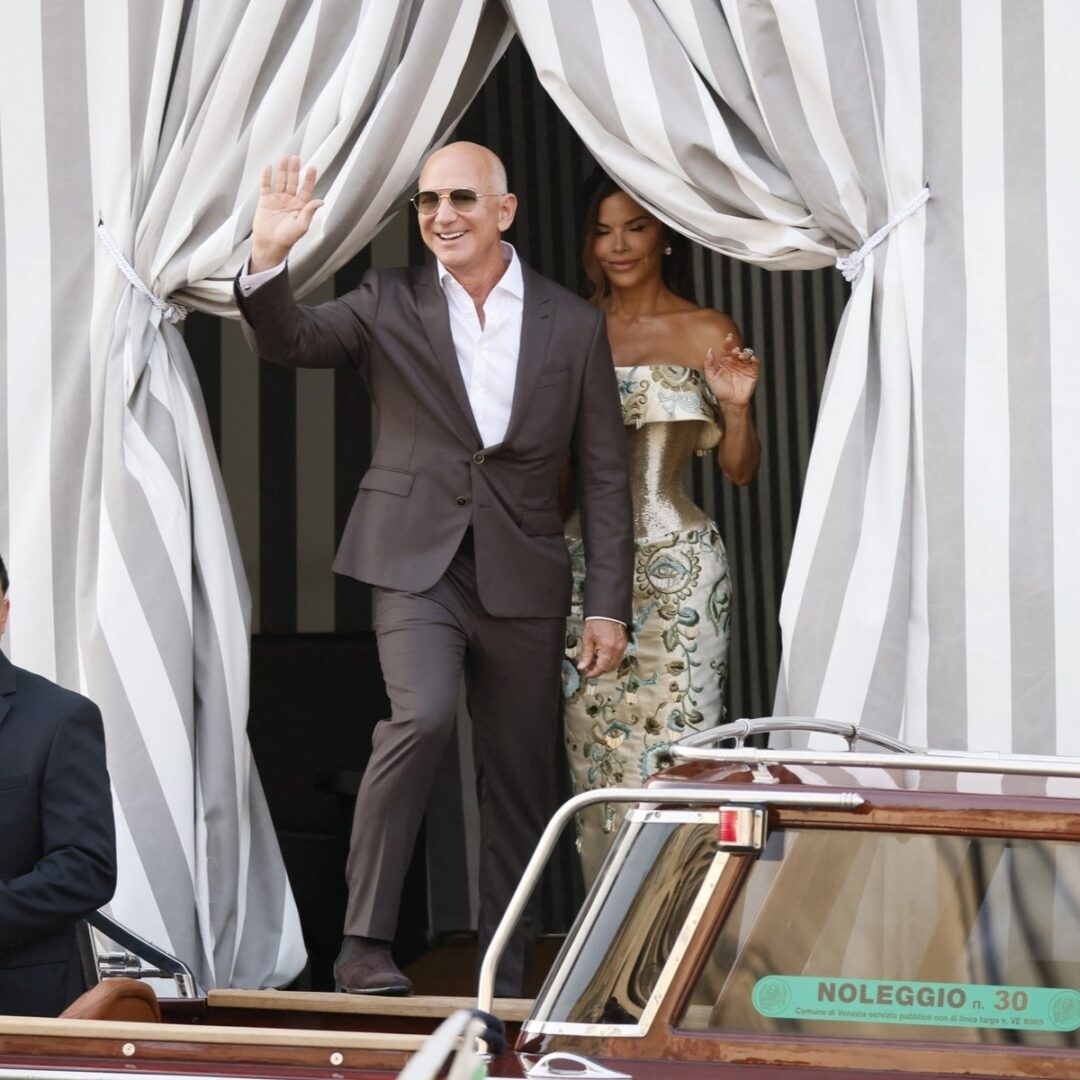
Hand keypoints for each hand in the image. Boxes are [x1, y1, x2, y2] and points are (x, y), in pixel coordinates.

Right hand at [250, 155, 324, 271]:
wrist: (270, 245)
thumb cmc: (288, 239)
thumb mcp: (301, 226)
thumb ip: (309, 212)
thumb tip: (321, 200)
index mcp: (300, 206)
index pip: (306, 189)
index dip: (309, 178)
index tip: (312, 167)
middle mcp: (289, 201)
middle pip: (293, 181)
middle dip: (295, 170)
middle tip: (296, 157)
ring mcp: (277, 199)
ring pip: (280, 181)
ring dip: (282, 169)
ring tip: (284, 157)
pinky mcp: (265, 201)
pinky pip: (266, 186)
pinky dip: (266, 176)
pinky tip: (268, 166)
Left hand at [577, 620, 627, 677]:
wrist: (607, 611)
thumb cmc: (597, 622)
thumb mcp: (587, 639)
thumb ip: (586, 655)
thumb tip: (582, 667)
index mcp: (607, 649)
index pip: (601, 668)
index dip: (593, 673)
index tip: (586, 673)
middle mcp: (617, 650)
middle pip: (608, 668)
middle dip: (598, 670)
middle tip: (588, 667)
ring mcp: (622, 647)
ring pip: (614, 664)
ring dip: (604, 666)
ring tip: (594, 661)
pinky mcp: (624, 644)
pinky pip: (618, 657)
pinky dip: (610, 660)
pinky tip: (602, 656)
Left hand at [704, 332, 758, 407]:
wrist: (731, 402)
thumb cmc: (720, 390)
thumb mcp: (711, 377)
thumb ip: (709, 364)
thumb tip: (709, 351)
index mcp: (725, 362)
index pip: (727, 349)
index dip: (728, 342)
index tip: (729, 337)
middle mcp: (735, 363)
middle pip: (738, 351)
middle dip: (737, 350)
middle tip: (735, 352)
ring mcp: (744, 367)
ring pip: (747, 355)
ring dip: (746, 353)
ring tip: (742, 357)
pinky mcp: (752, 373)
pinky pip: (755, 363)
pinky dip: (755, 359)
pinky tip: (751, 360)